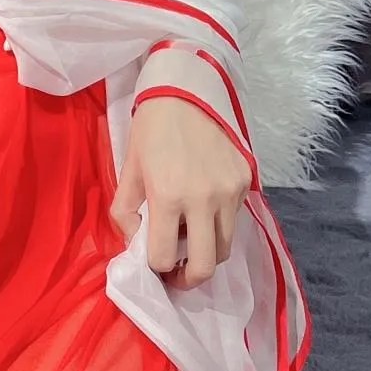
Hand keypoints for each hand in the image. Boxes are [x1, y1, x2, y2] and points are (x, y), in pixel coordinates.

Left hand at [109, 95, 251, 289]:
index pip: (164, 259)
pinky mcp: (246, 181)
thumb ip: (125, 213)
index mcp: (168, 196)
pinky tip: (204, 207)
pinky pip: (235, 219)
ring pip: (225, 248)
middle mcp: (204, 199)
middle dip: (187, 279)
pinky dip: (219, 223)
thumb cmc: (151, 130)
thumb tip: (135, 243)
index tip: (153, 262)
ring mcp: (230, 191)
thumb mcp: (128, 170)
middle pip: (205, 266)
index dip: (155, 267)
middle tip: (177, 273)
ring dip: (206, 253)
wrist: (186, 91)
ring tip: (190, 241)